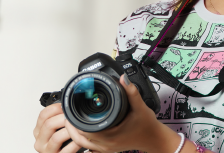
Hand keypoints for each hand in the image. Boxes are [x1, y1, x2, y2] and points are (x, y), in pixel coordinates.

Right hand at [33, 103, 84, 152]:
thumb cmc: (60, 144)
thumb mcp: (54, 130)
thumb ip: (56, 119)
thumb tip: (67, 106)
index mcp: (38, 131)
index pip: (42, 115)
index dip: (55, 108)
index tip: (65, 107)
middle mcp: (40, 141)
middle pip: (48, 125)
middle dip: (63, 118)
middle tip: (73, 116)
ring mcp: (47, 151)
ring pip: (56, 137)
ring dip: (69, 131)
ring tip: (77, 127)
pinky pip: (66, 150)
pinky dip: (74, 144)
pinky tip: (80, 140)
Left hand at [63, 75, 181, 152]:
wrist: (154, 139)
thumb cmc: (148, 126)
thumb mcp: (140, 107)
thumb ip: (131, 92)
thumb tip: (123, 78)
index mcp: (111, 135)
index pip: (85, 131)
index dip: (75, 121)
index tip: (71, 111)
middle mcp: (107, 144)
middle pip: (80, 139)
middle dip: (72, 126)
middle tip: (69, 114)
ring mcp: (107, 149)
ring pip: (83, 145)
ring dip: (75, 134)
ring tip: (72, 121)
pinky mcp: (109, 149)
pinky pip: (90, 147)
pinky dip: (84, 139)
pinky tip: (83, 130)